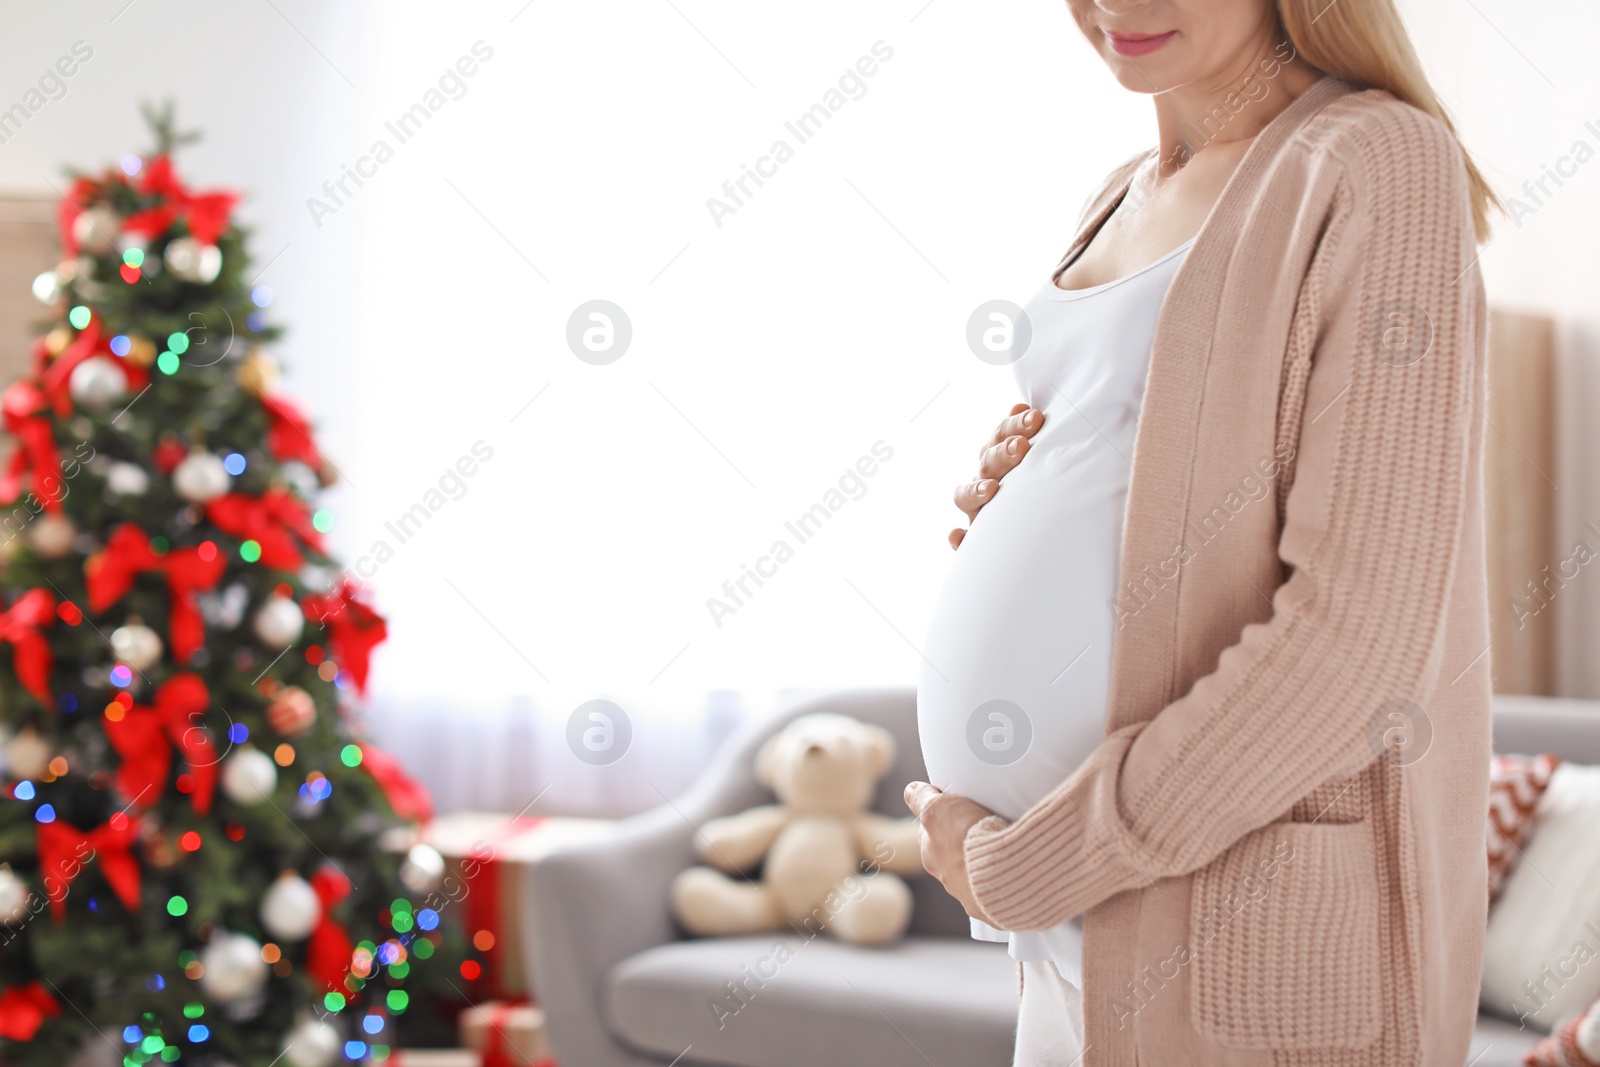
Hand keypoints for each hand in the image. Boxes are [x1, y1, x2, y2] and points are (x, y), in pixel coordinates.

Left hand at [904, 780, 999, 923]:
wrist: (1001, 871)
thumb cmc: (966, 840)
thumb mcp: (937, 808)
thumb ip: (922, 799)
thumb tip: (910, 791)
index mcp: (932, 857)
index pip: (933, 835)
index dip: (944, 818)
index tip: (959, 809)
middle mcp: (948, 880)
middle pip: (954, 855)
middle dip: (965, 842)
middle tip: (984, 825)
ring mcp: (972, 896)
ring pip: (977, 874)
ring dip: (985, 861)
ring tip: (1002, 845)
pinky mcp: (995, 907)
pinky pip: (998, 889)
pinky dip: (1003, 878)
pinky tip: (1013, 867)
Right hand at [950, 403, 1043, 549]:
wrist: (1054, 530)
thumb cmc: (1053, 486)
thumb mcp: (1046, 458)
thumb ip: (1032, 433)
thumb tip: (1020, 404)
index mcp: (1001, 456)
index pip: (1001, 435)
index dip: (1014, 424)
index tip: (1035, 418)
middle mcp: (986, 479)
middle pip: (987, 462)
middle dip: (1002, 453)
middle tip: (1021, 447)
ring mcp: (978, 508)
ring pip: (966, 496)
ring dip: (976, 490)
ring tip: (992, 489)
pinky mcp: (977, 538)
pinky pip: (963, 541)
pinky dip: (958, 538)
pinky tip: (957, 536)